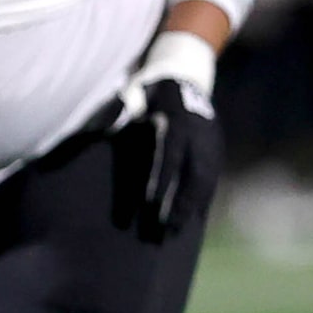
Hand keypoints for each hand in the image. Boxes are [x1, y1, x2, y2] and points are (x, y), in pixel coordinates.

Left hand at [111, 31, 222, 239]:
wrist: (184, 77)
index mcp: (174, 120)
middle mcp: (198, 133)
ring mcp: (211, 142)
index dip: (157, 185)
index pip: (167, 158)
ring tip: (172, 235)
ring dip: (189, 210)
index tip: (144, 209)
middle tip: (159, 234)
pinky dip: (201, 203)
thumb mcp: (129, 95)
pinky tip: (189, 224)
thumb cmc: (145, 92)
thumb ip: (113, 113)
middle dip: (176, 206)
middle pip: (190, 175)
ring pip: (204, 182)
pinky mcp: (216, 151)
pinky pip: (212, 181)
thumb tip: (95, 131)